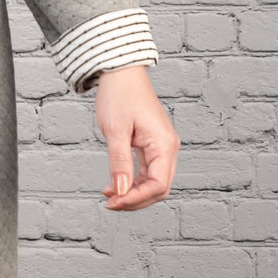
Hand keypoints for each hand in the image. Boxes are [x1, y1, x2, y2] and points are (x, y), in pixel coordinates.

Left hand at [94, 64, 178, 209]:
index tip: (114, 202)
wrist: (121, 73)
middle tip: (110, 204)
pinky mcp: (152, 146)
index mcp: (164, 144)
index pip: (159, 185)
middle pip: (159, 188)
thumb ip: (120, 162)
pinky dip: (133, 182)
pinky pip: (147, 172)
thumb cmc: (119, 95)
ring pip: (154, 183)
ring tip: (109, 196)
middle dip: (135, 200)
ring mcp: (162, 147)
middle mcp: (168, 148)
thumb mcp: (115, 131)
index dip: (137, 199)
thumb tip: (121, 191)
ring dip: (133, 193)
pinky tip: (115, 185)